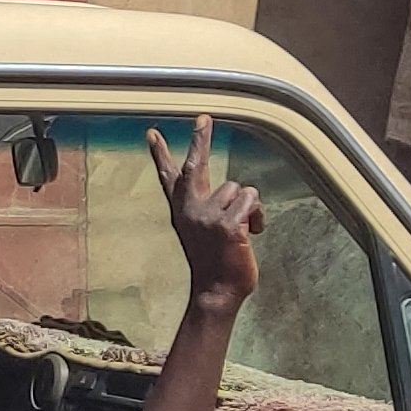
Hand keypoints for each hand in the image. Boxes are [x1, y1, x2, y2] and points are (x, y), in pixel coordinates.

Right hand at [148, 117, 262, 314]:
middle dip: (199, 139)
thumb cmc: (215, 264)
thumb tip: (235, 196)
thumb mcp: (202, 234)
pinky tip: (253, 235)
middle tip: (204, 118)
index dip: (160, 154)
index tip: (152, 134)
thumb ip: (209, 211)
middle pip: (196, 165)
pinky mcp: (228, 225)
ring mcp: (207, 216)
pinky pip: (252, 202)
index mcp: (182, 211)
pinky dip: (259, 217)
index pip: (168, 177)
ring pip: (240, 189)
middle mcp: (190, 210)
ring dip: (250, 208)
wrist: (217, 292)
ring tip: (246, 230)